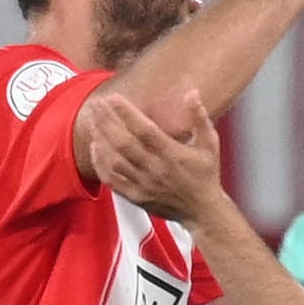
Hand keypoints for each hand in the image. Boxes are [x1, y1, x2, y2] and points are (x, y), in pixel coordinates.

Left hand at [80, 85, 231, 224]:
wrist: (202, 211)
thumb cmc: (206, 174)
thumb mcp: (210, 143)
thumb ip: (199, 117)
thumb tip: (191, 93)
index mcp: (173, 155)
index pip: (145, 130)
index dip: (127, 113)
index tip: (114, 98)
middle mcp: (156, 170)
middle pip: (124, 143)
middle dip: (107, 121)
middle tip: (96, 104)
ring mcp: (143, 185)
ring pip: (114, 161)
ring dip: (100, 139)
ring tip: (92, 121)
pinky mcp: (135, 196)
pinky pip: (111, 180)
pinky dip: (99, 163)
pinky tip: (94, 147)